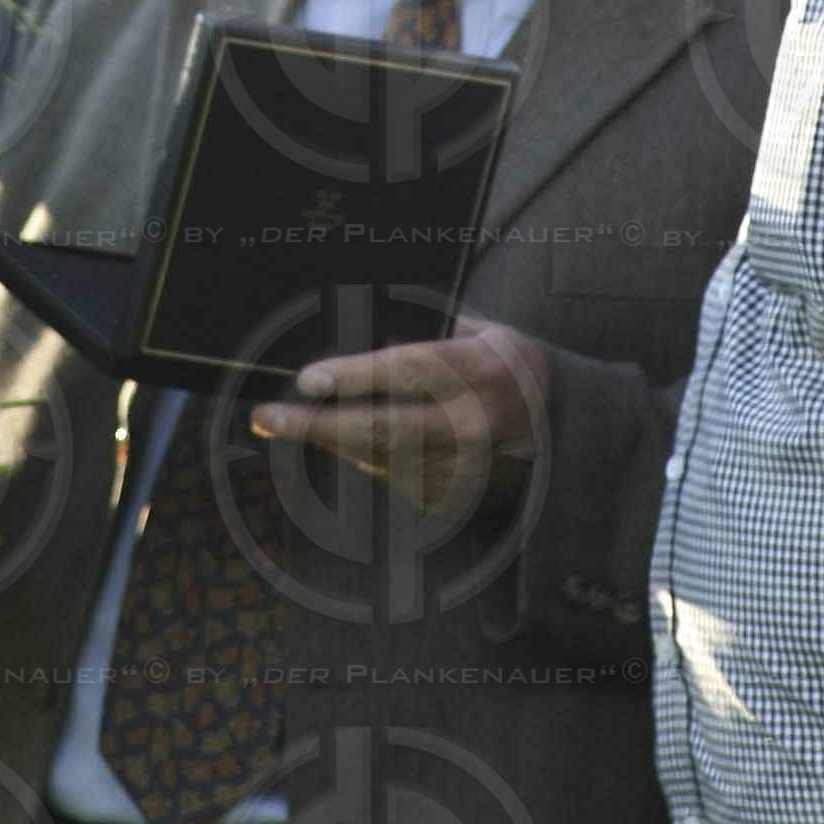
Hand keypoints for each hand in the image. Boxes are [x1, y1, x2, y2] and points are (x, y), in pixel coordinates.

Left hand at [245, 316, 548, 514]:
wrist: (555, 423)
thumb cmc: (502, 362)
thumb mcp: (481, 330)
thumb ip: (429, 331)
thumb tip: (363, 328)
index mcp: (474, 372)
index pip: (406, 373)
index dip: (355, 377)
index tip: (309, 379)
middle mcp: (466, 424)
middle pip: (381, 428)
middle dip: (316, 425)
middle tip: (267, 416)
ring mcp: (459, 467)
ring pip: (375, 456)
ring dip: (327, 438)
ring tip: (284, 420)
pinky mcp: (449, 496)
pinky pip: (389, 475)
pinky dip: (362, 454)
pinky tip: (350, 436)